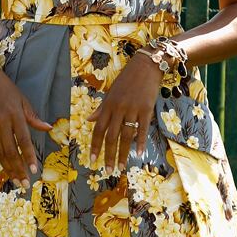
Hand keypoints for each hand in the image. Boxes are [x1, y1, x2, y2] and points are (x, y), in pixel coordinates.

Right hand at [0, 62, 51, 186]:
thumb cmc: (6, 89)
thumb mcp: (23, 100)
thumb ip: (33, 117)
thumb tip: (48, 128)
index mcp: (16, 116)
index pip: (24, 141)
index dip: (29, 157)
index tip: (34, 171)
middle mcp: (3, 123)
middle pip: (11, 151)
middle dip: (19, 169)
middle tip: (25, 184)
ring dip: (7, 169)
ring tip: (15, 181)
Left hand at [88, 53, 161, 171]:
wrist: (146, 66)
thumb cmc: (127, 79)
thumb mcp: (111, 92)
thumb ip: (101, 108)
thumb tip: (90, 120)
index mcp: (108, 105)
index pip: (98, 129)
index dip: (95, 145)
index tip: (92, 159)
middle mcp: (118, 109)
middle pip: (111, 136)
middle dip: (109, 155)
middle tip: (108, 170)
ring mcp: (132, 109)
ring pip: (126, 136)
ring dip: (123, 153)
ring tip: (121, 167)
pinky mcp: (146, 109)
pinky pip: (142, 129)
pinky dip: (140, 142)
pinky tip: (139, 154)